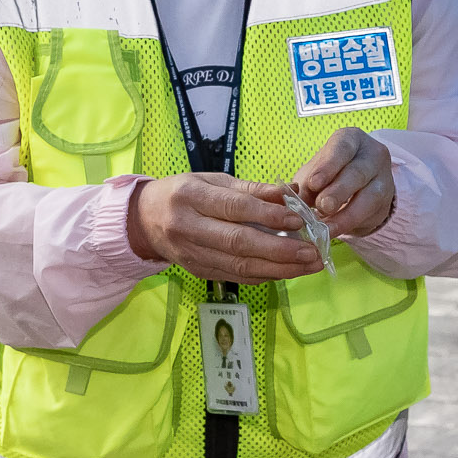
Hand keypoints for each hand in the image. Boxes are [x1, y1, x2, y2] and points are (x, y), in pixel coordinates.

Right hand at [126, 174, 323, 282]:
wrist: (145, 220)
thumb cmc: (184, 193)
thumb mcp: (213, 180)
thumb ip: (251, 188)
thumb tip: (290, 191)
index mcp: (191, 197)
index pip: (235, 208)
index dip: (268, 216)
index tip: (299, 220)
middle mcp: (188, 227)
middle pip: (239, 243)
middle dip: (281, 250)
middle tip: (312, 252)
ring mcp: (191, 254)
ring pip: (240, 266)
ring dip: (279, 268)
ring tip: (309, 265)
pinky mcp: (198, 271)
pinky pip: (236, 277)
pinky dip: (265, 276)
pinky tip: (287, 271)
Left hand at [293, 127, 395, 239]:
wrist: (358, 187)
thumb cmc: (331, 174)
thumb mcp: (316, 173)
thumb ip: (308, 184)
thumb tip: (297, 200)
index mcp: (351, 139)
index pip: (342, 148)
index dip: (328, 166)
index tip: (313, 183)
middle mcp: (372, 153)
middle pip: (357, 172)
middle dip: (338, 191)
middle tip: (322, 206)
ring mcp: (383, 175)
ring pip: (368, 194)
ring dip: (345, 213)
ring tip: (325, 226)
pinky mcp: (386, 198)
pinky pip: (368, 212)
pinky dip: (348, 223)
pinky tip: (333, 231)